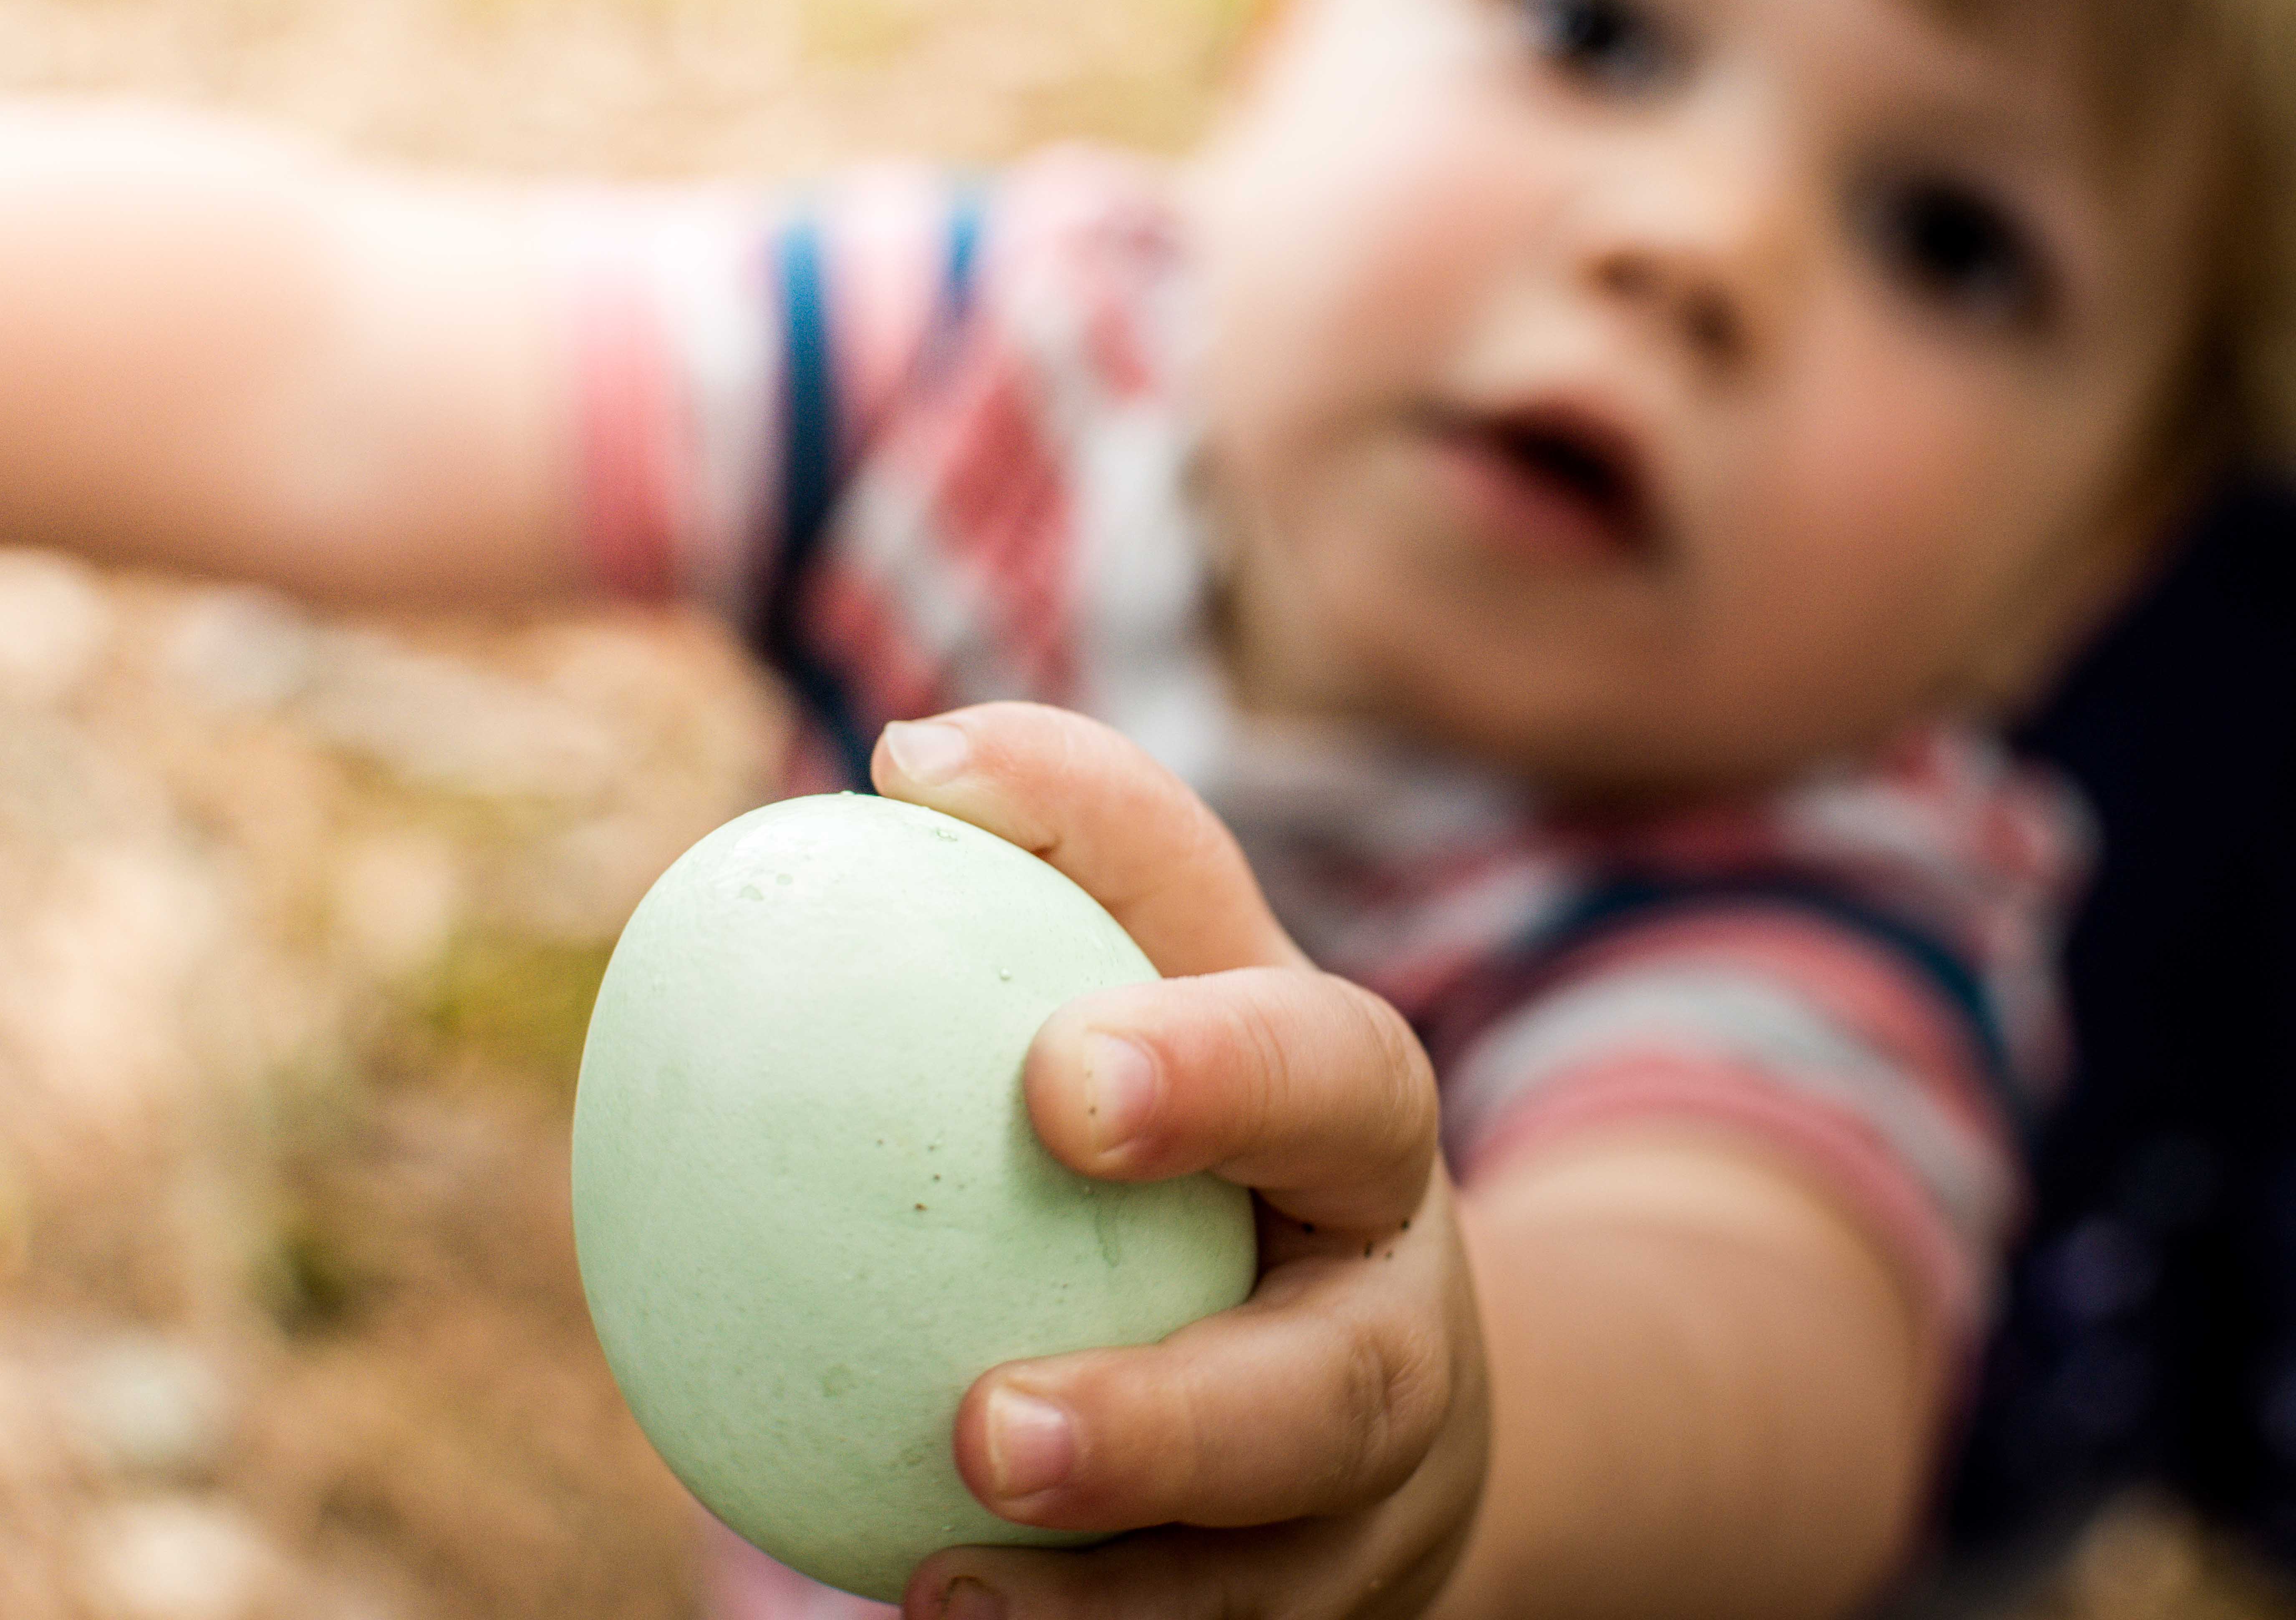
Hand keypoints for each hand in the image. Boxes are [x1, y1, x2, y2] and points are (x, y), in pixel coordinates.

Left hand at [870, 702, 1488, 1619]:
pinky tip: (944, 1608)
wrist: (1369, 1334)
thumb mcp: (1172, 970)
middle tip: (990, 1425)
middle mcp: (1392, 1318)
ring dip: (1119, 1571)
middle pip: (1334, 1385)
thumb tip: (903, 760)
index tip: (1054, 1080)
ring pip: (1273, 1565)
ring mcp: (1373, 1489)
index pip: (1319, 1073)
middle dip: (1179, 1413)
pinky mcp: (1328, 1595)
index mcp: (1360, 1128)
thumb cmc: (1215, 1118)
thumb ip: (1068, 857)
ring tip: (946, 1561)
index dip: (1216, 1072)